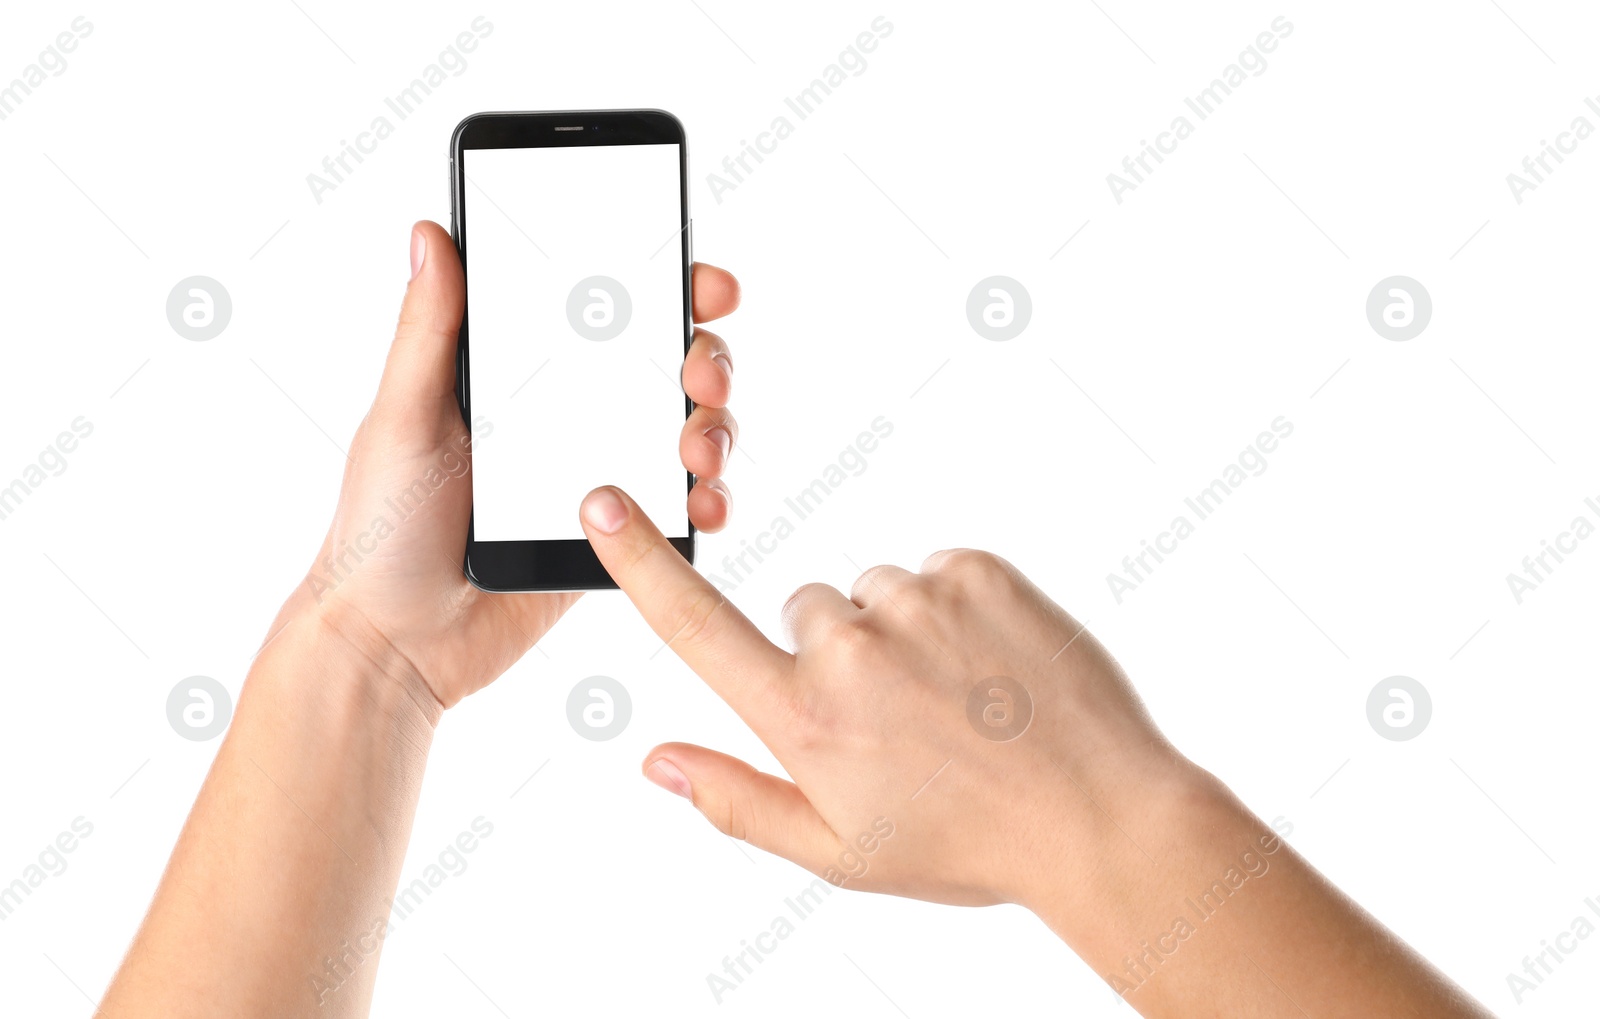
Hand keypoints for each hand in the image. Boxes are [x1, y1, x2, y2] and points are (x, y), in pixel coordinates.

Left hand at [269, 221, 741, 709]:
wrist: (395, 645)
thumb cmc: (379, 530)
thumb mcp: (402, 418)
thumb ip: (428, 330)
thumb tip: (429, 233)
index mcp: (520, 375)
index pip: (605, 311)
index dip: (664, 286)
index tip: (700, 283)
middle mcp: (570, 417)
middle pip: (668, 364)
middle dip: (707, 359)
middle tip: (700, 377)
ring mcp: (600, 477)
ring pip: (690, 432)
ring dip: (714, 429)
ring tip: (694, 451)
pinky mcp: (618, 539)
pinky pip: (681, 509)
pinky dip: (707, 501)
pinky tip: (700, 504)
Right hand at [576, 486, 1192, 908]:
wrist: (1101, 816)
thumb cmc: (966, 843)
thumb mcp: (840, 853)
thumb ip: (737, 801)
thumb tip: (654, 758)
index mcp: (804, 720)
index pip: (695, 627)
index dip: (638, 562)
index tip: (599, 502)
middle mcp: (849, 649)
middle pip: (806, 611)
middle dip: (835, 652)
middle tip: (903, 717)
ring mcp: (917, 601)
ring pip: (875, 591)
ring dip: (900, 630)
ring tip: (959, 698)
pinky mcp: (978, 570)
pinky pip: (936, 570)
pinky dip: (954, 607)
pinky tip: (991, 666)